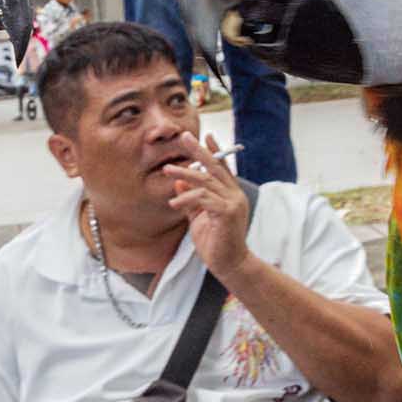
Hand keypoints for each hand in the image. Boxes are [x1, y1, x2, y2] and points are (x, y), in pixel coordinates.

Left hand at [165, 133, 252, 278]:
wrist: (229, 264)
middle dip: (199, 151)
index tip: (206, 136)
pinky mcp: (227, 212)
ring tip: (167, 169)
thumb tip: (178, 180)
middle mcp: (235, 195)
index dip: (214, 151)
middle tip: (184, 137)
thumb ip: (190, 199)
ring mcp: (233, 202)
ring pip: (207, 181)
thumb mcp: (198, 217)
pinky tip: (174, 204)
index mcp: (231, 194)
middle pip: (216, 167)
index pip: (223, 167)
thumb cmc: (215, 243)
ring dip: (185, 173)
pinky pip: (203, 198)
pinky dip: (187, 198)